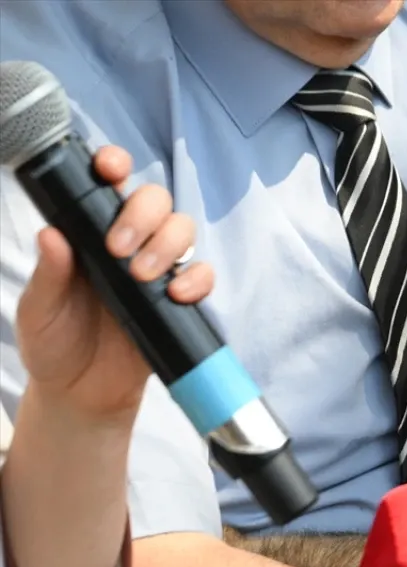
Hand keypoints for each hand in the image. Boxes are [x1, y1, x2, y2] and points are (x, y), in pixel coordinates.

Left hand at [14, 145, 213, 422]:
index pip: (107, 185)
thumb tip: (51, 235)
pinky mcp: (178, 299)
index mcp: (88, 234)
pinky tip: (174, 294)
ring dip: (167, 244)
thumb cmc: (53, 345)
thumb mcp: (38, 310)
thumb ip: (48, 274)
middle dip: (143, 215)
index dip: (114, 165)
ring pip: (182, 229)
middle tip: (119, 248)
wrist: (81, 394)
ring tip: (142, 276)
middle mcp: (127, 243)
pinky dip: (195, 279)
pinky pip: (201, 274)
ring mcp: (156, 269)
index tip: (110, 169)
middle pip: (155, 200)